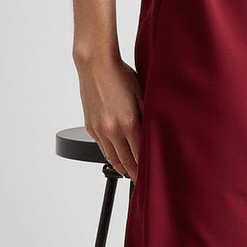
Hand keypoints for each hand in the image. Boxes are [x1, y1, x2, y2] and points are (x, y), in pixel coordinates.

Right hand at [76, 55, 143, 179]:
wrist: (95, 64)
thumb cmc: (121, 74)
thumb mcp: (143, 94)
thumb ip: (149, 116)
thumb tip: (156, 133)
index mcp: (129, 122)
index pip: (140, 155)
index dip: (146, 169)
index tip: (151, 176)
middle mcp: (112, 130)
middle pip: (126, 161)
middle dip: (135, 174)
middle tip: (141, 182)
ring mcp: (99, 129)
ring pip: (112, 158)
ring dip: (122, 168)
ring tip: (130, 174)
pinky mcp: (90, 126)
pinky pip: (102, 147)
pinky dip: (110, 156)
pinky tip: (116, 157)